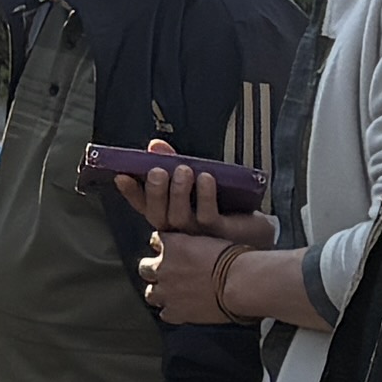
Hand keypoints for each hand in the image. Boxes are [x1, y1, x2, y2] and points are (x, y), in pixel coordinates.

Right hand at [105, 152, 277, 247]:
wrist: (259, 233)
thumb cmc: (226, 209)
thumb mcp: (196, 184)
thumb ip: (174, 163)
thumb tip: (155, 145)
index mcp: (171, 220)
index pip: (145, 207)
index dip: (132, 193)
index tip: (122, 175)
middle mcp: (180, 231)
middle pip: (157, 215)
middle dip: (154, 192)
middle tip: (157, 171)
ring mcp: (199, 236)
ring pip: (179, 217)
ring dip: (179, 192)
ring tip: (184, 170)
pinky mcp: (221, 234)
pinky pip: (208, 216)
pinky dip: (205, 195)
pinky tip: (206, 178)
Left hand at [139, 226, 286, 328]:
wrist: (241, 282)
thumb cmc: (236, 258)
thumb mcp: (213, 239)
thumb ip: (196, 243)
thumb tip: (198, 247)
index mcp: (172, 244)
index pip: (155, 241)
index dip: (164, 247)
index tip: (174, 252)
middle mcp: (163, 267)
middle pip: (144, 268)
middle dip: (154, 271)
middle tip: (169, 275)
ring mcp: (166, 291)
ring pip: (151, 294)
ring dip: (160, 293)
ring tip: (175, 295)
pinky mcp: (175, 312)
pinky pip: (165, 314)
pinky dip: (173, 312)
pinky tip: (184, 310)